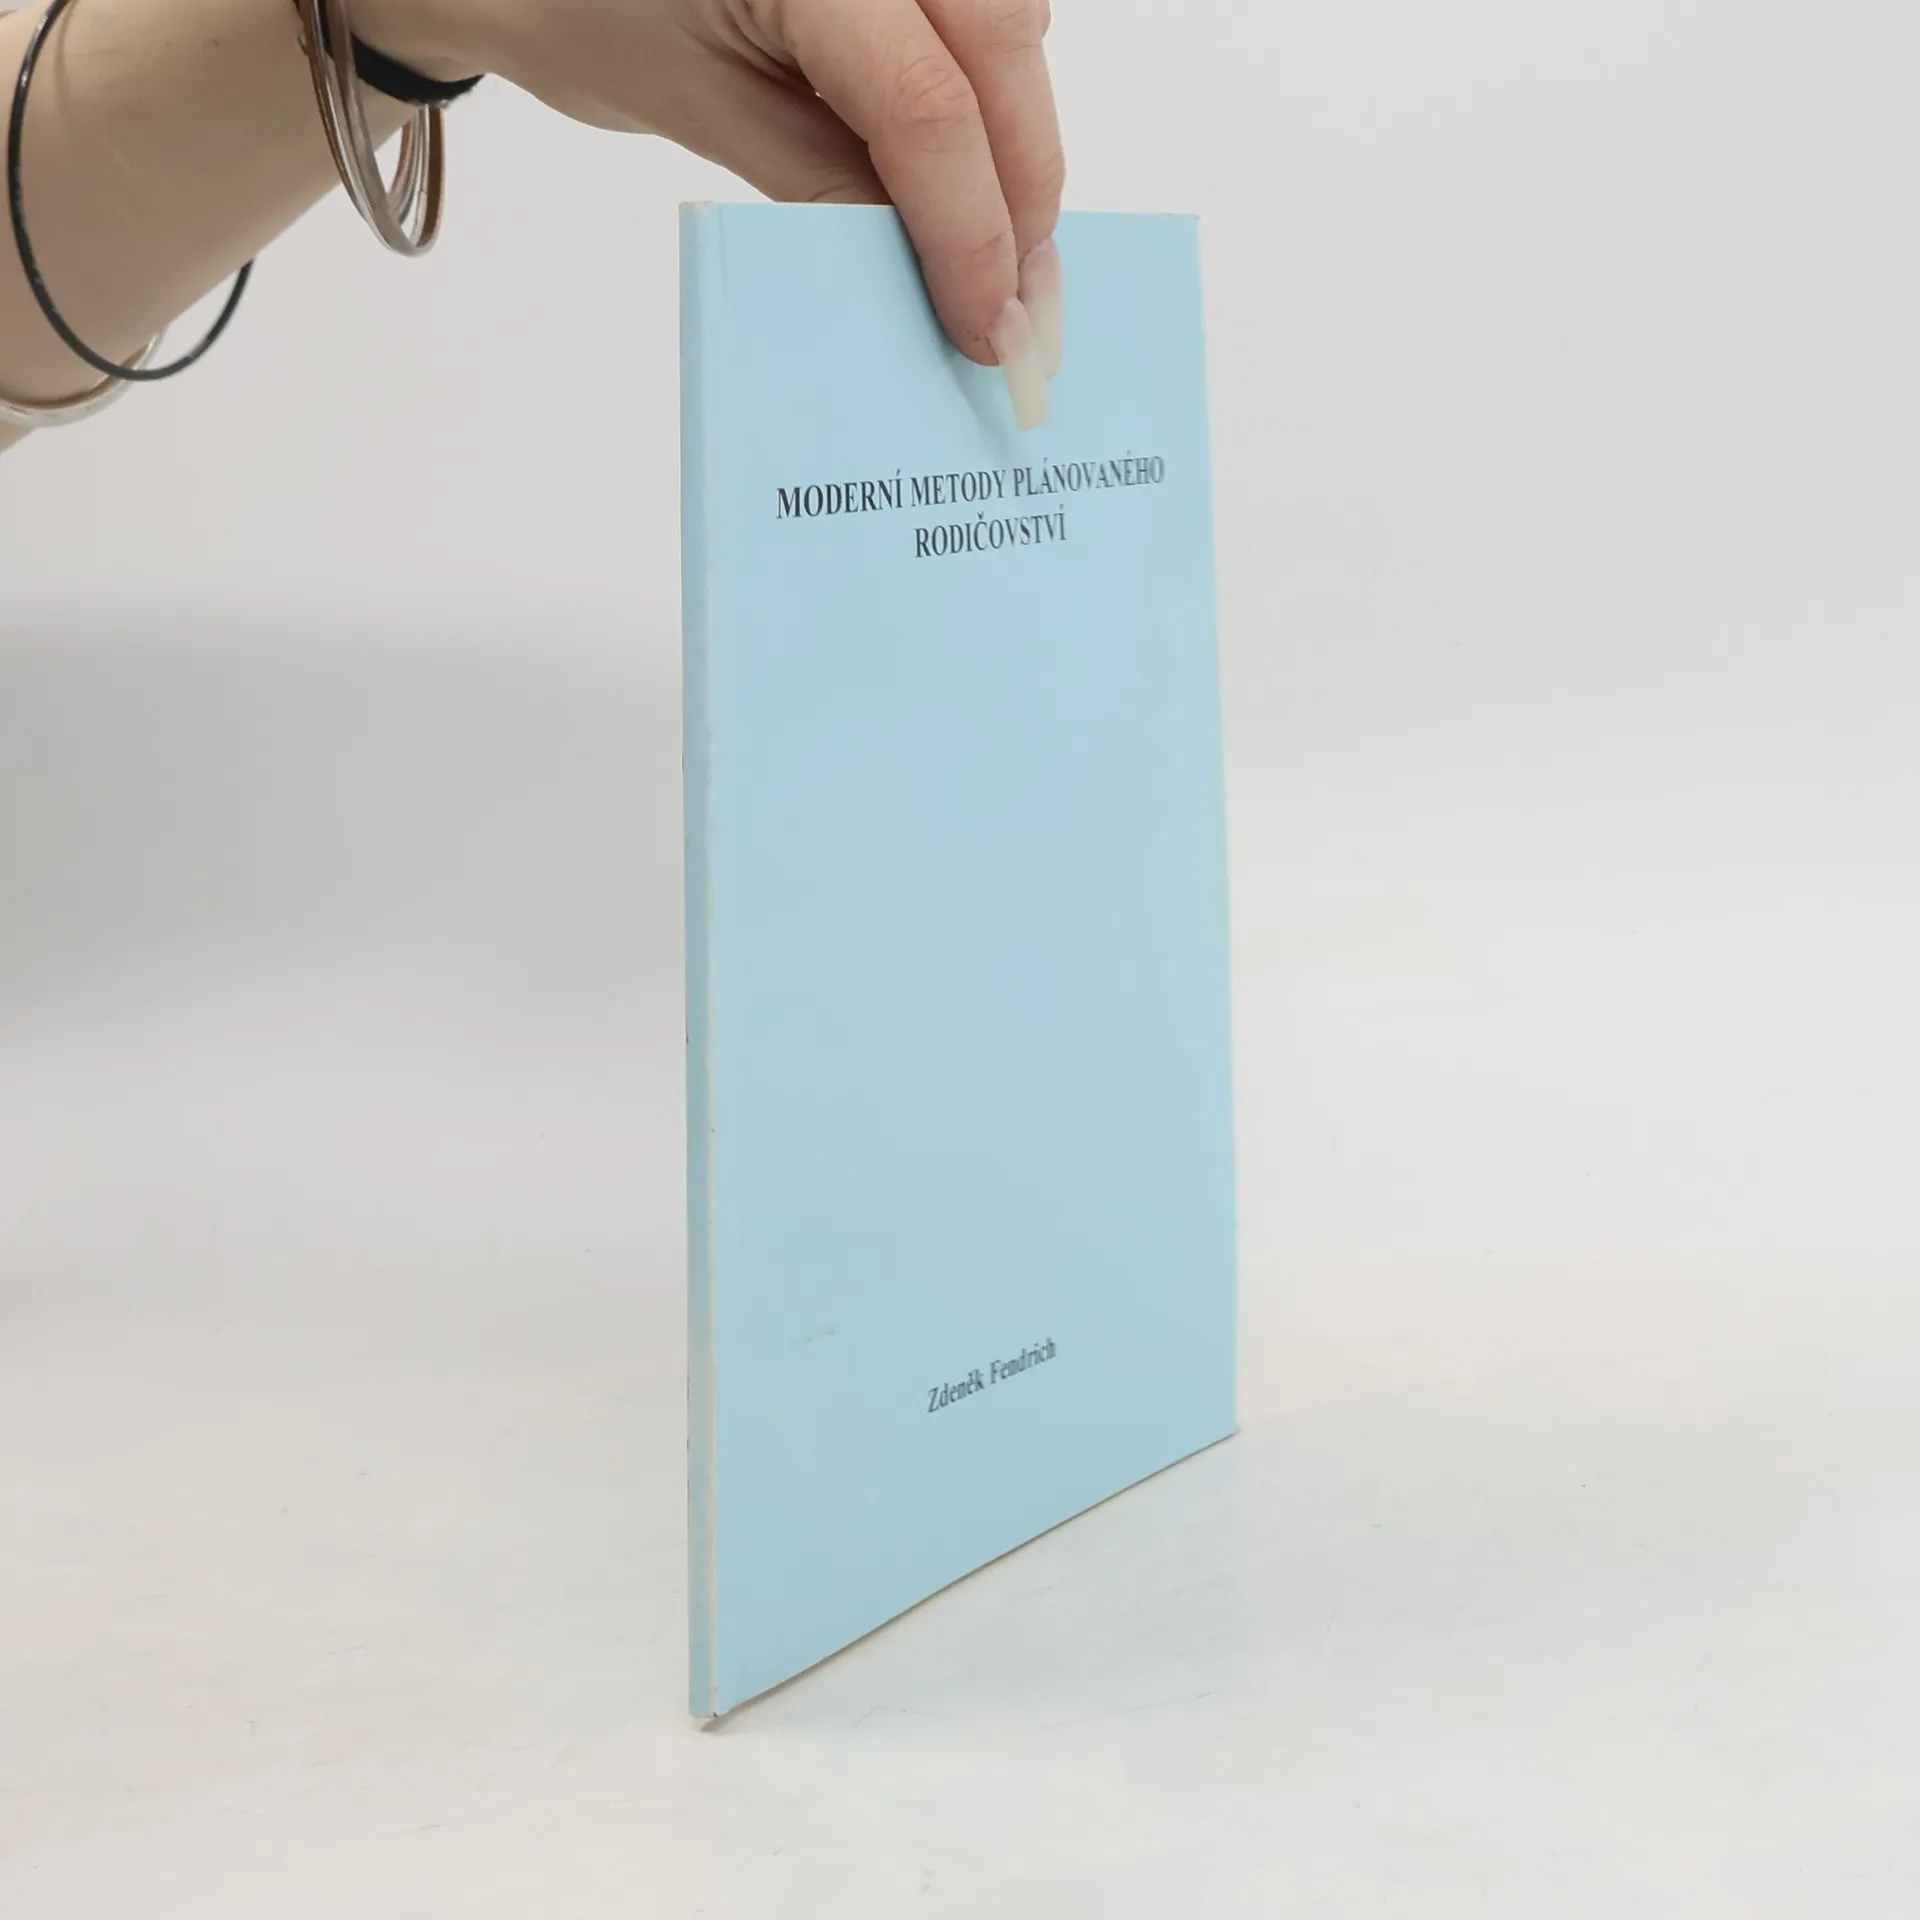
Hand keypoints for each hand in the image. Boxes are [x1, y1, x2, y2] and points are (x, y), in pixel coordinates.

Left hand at [363, 0, 1066, 422]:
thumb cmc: (592, 12)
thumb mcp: (709, 113)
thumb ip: (829, 188)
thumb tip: (934, 275)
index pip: (927, 107)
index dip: (972, 232)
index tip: (989, 330)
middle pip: (1001, 54)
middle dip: (1022, 191)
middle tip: (1019, 308)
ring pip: (1015, 27)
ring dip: (1021, 145)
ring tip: (1006, 255)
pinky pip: (988, 15)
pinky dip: (996, 102)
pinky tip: (983, 182)